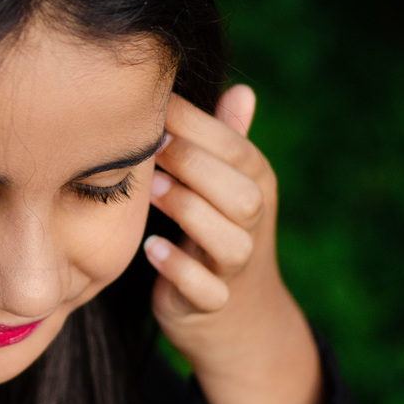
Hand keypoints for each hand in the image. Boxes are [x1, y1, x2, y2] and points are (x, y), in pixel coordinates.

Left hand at [143, 85, 323, 403]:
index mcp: (254, 184)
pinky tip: (151, 249)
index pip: (235, 149)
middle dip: (195, 166)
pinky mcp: (212, 304)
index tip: (150, 105)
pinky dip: (180, 270)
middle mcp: (252, 224)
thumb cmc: (216, 228)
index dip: (195, 126)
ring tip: (150, 191)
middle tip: (148, 148)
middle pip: (241, 194)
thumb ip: (226, 139)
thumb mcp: (226, 182)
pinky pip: (207, 291)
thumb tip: (241, 87)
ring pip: (229, 242)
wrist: (238, 316)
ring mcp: (235, 268)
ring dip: (189, 212)